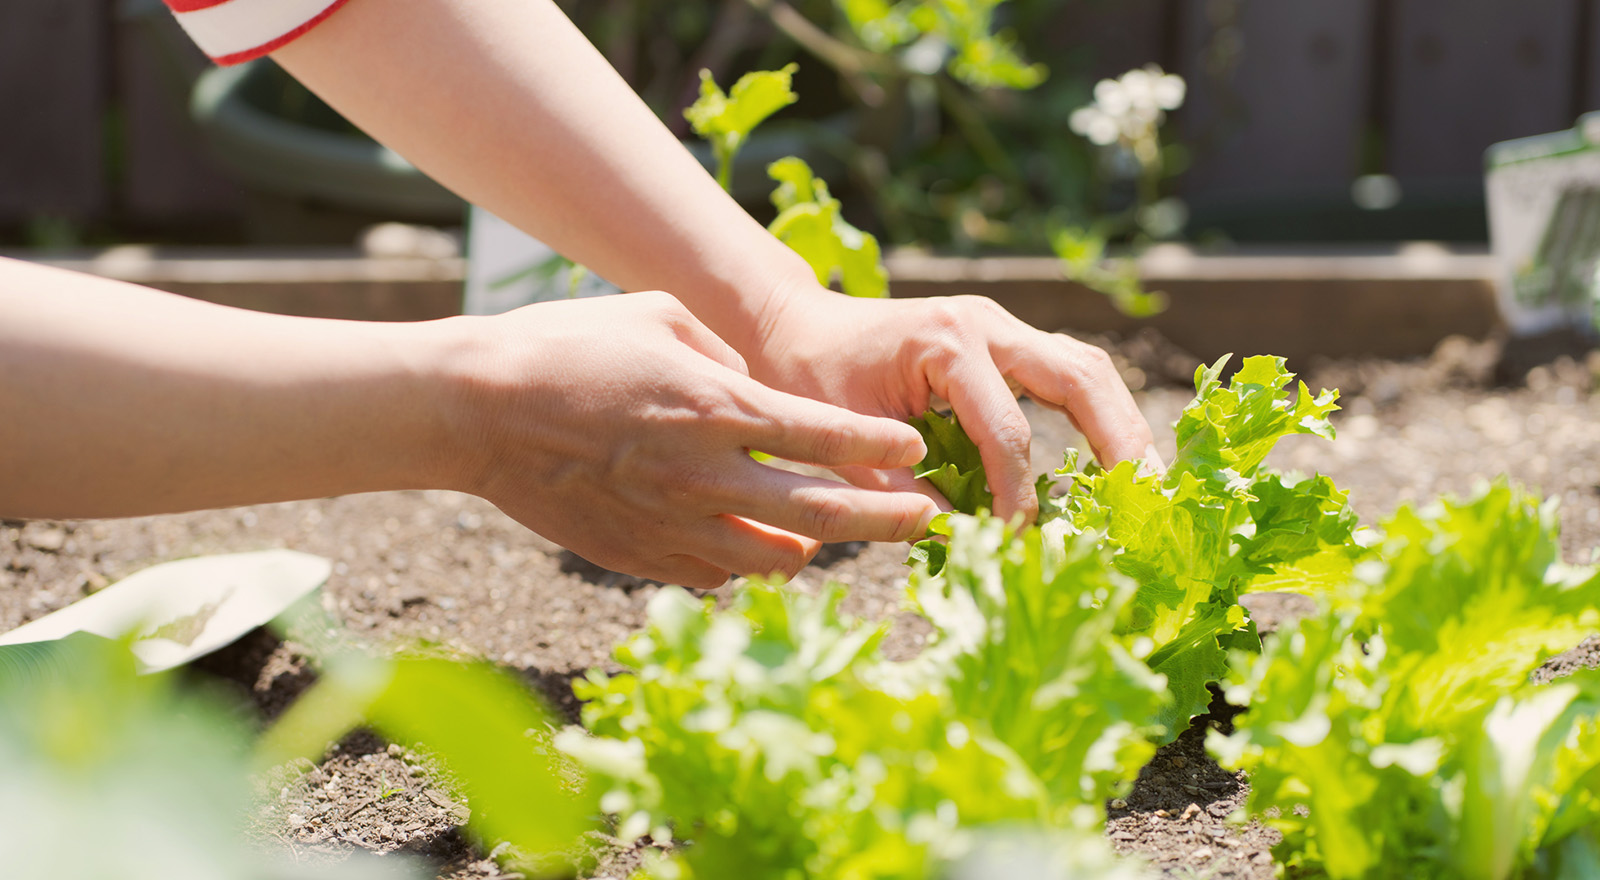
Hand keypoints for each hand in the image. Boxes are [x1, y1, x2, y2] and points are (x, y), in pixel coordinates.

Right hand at [435, 292, 939, 588]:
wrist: (477, 409)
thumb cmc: (567, 346)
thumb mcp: (659, 319)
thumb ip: (726, 356)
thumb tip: (760, 391)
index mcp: (715, 408)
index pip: (825, 437)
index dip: (880, 448)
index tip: (914, 451)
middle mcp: (703, 475)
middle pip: (821, 514)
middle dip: (886, 520)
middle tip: (926, 521)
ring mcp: (669, 525)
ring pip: (772, 560)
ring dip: (812, 550)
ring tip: (828, 535)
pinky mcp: (637, 557)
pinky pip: (713, 575)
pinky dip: (740, 562)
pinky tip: (745, 542)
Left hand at [749, 286, 1157, 523]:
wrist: (794, 324)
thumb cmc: (806, 378)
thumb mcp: (840, 442)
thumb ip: (897, 493)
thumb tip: (960, 543)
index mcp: (947, 342)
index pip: (1008, 431)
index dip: (1017, 495)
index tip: (1017, 541)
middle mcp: (987, 323)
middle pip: (1081, 378)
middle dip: (1118, 444)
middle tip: (1144, 506)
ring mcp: (1002, 326)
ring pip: (1088, 369)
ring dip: (1121, 427)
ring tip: (1146, 490)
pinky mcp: (1007, 342)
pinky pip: (1069, 373)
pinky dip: (1099, 416)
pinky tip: (1113, 466)